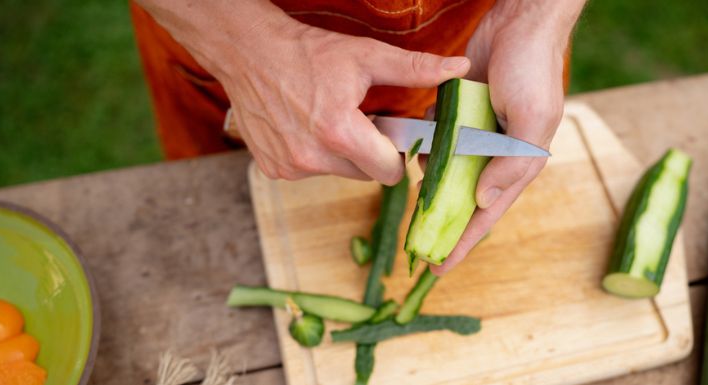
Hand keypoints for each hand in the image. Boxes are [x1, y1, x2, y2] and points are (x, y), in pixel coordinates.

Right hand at [136, 0, 469, 184]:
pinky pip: (310, 172)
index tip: (388, 133)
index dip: (394, 153)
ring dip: (340, 154)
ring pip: (338, 174)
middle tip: (356, 119)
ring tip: (327, 118)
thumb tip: (458, 68)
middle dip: (367, 152)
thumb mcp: (366, 56)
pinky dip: (313, 155)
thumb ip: (415, 69)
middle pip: (364, 175)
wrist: (249, 52)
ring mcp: (289, 167)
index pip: (389, 172)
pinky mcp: (273, 170)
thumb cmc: (308, 52)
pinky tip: (304, 126)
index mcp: (338, 133)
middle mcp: (311, 158)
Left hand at [432, 0, 584, 273]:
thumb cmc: (534, 71)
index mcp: (517, 163)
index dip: (463, 243)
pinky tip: (415, 151)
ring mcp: (477, 134)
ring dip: (431, 181)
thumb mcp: (532, 120)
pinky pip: (439, 138)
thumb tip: (484, 202)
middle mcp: (496, 154)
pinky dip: (427, 146)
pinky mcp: (459, 113)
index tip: (438, 267)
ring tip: (414, 192)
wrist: (519, 23)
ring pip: (448, 171)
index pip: (487, 215)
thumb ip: (512, 164)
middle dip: (442, 223)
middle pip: (464, 199)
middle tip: (415, 245)